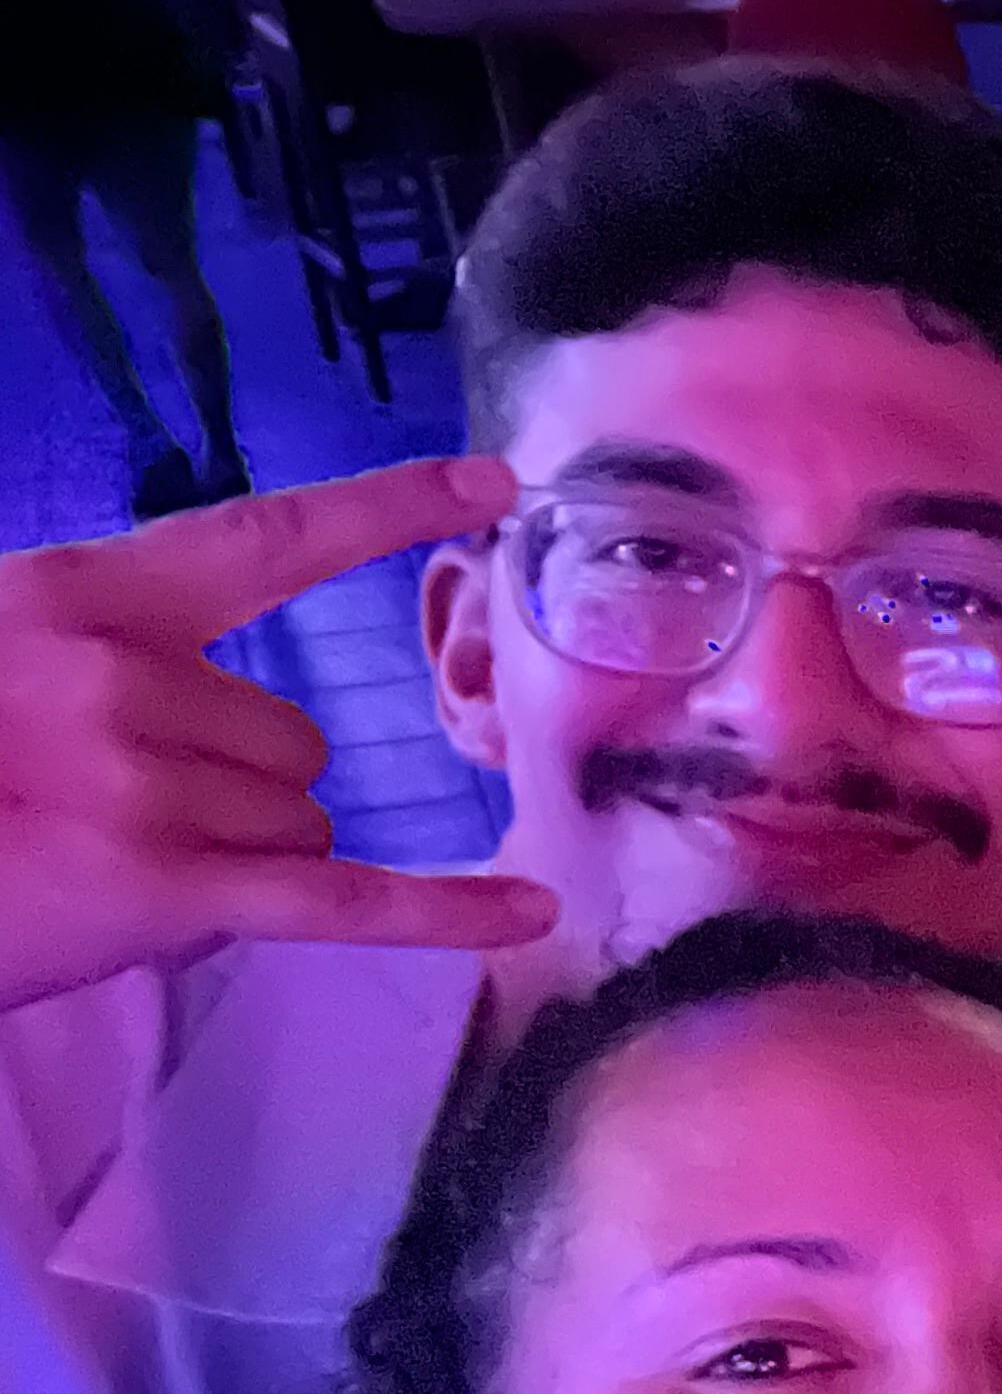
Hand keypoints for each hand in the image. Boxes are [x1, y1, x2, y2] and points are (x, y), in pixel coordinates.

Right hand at [0, 458, 555, 1014]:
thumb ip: (99, 668)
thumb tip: (198, 733)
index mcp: (81, 598)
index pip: (266, 537)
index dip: (388, 507)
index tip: (490, 481)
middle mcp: (125, 675)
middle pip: (292, 737)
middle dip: (234, 785)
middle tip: (109, 812)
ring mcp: (148, 781)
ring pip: (298, 823)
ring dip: (233, 857)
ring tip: (105, 862)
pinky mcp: (168, 888)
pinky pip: (344, 903)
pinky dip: (443, 912)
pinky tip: (527, 910)